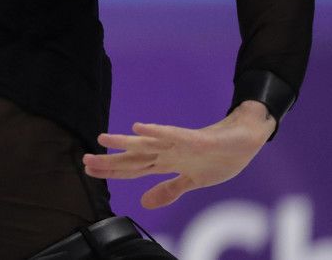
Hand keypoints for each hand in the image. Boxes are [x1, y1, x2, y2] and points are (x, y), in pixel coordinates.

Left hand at [82, 101, 274, 207]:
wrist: (247, 138)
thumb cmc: (220, 157)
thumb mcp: (193, 181)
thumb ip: (168, 190)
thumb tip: (143, 203)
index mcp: (166, 162)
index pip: (133, 168)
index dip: (111, 170)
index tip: (87, 170)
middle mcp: (167, 151)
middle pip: (134, 157)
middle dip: (110, 160)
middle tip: (85, 161)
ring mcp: (179, 144)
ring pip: (148, 144)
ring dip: (126, 142)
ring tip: (104, 139)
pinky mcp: (195, 139)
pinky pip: (173, 135)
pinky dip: (157, 131)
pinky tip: (140, 128)